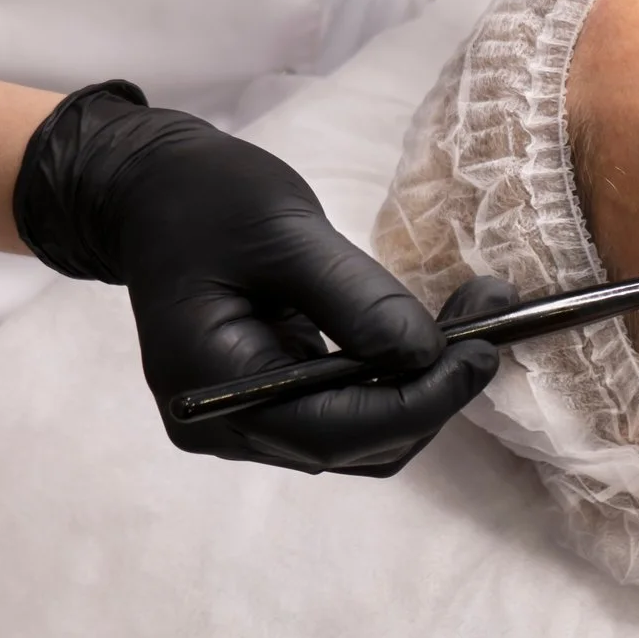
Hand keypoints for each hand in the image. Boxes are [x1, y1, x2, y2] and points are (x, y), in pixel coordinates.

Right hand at [13, 82, 509, 474]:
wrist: (149, 192)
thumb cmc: (204, 199)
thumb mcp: (284, 231)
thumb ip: (356, 300)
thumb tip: (428, 356)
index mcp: (212, 392)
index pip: (336, 430)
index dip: (421, 400)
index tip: (483, 350)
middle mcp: (224, 428)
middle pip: (356, 445)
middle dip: (431, 393)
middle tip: (489, 322)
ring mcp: (243, 423)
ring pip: (360, 439)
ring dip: (422, 391)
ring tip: (470, 322)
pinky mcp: (267, 403)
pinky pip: (345, 413)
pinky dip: (393, 382)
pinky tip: (427, 335)